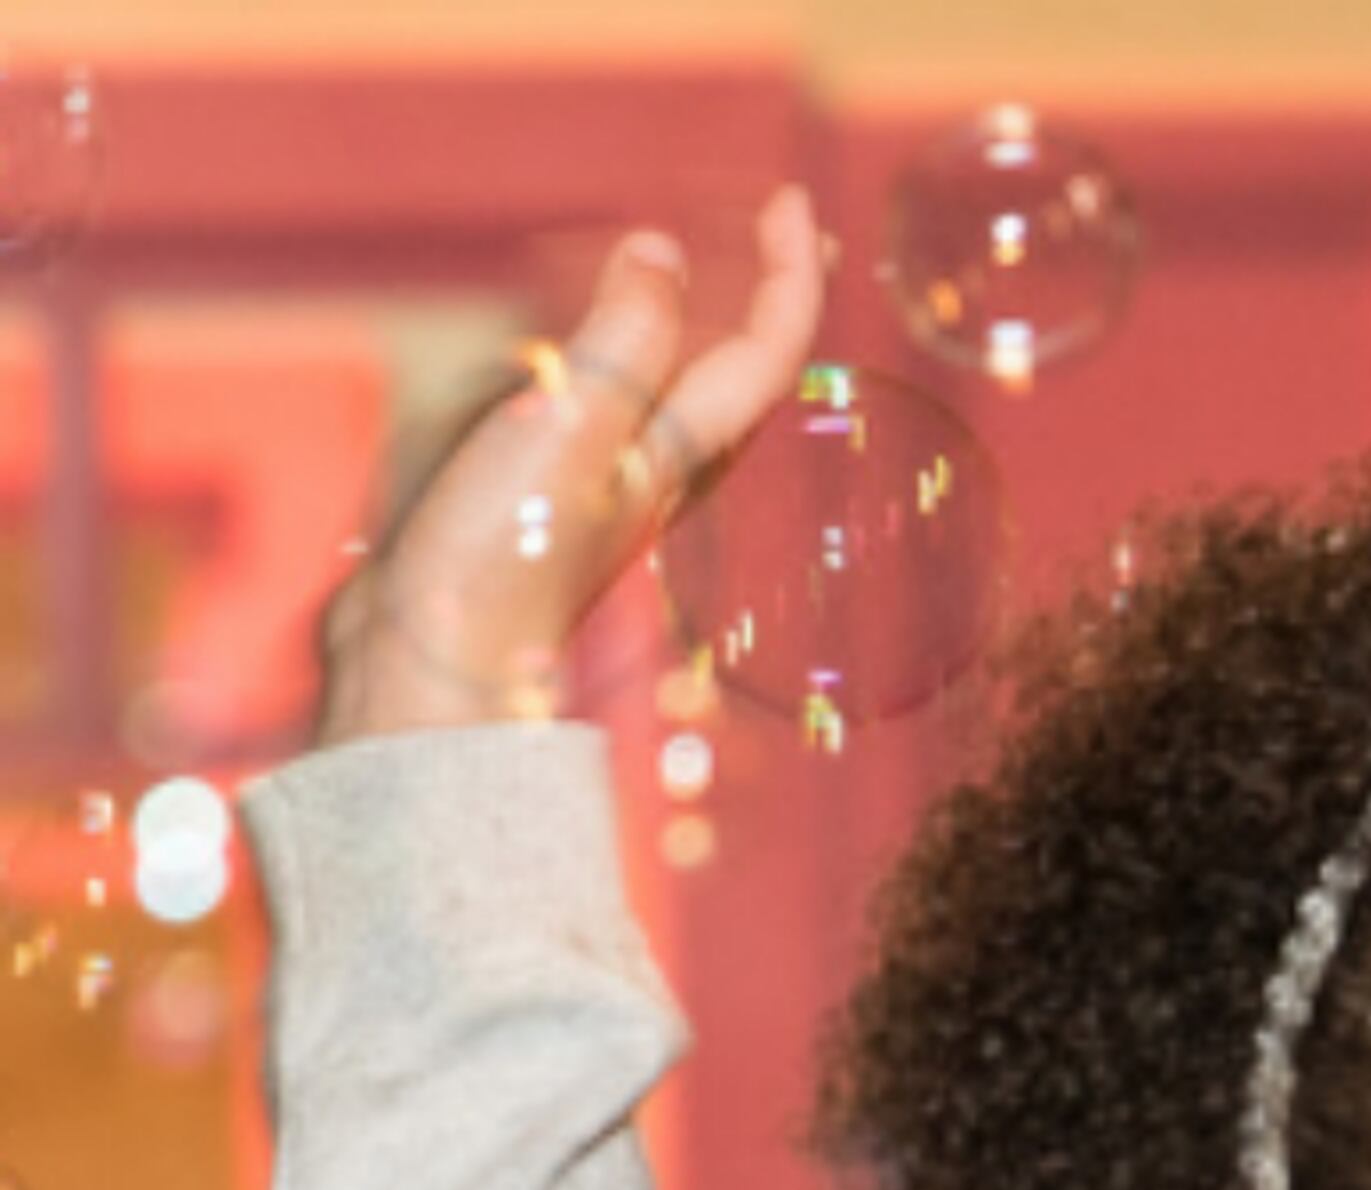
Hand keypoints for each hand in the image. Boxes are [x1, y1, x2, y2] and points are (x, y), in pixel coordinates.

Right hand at [318, 184, 826, 740]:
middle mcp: (657, 469)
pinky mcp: (547, 499)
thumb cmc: (505, 550)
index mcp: (678, 451)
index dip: (790, 274)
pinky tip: (596, 353)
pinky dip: (624, 363)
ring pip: (680, 396)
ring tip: (704, 272)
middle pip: (739, 376)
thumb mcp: (572, 426)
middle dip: (765, 299)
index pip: (765, 352)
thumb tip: (665, 254)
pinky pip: (612, 414)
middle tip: (780, 231)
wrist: (428, 658)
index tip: (794, 201)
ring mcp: (603, 486)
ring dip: (700, 329)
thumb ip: (625, 341)